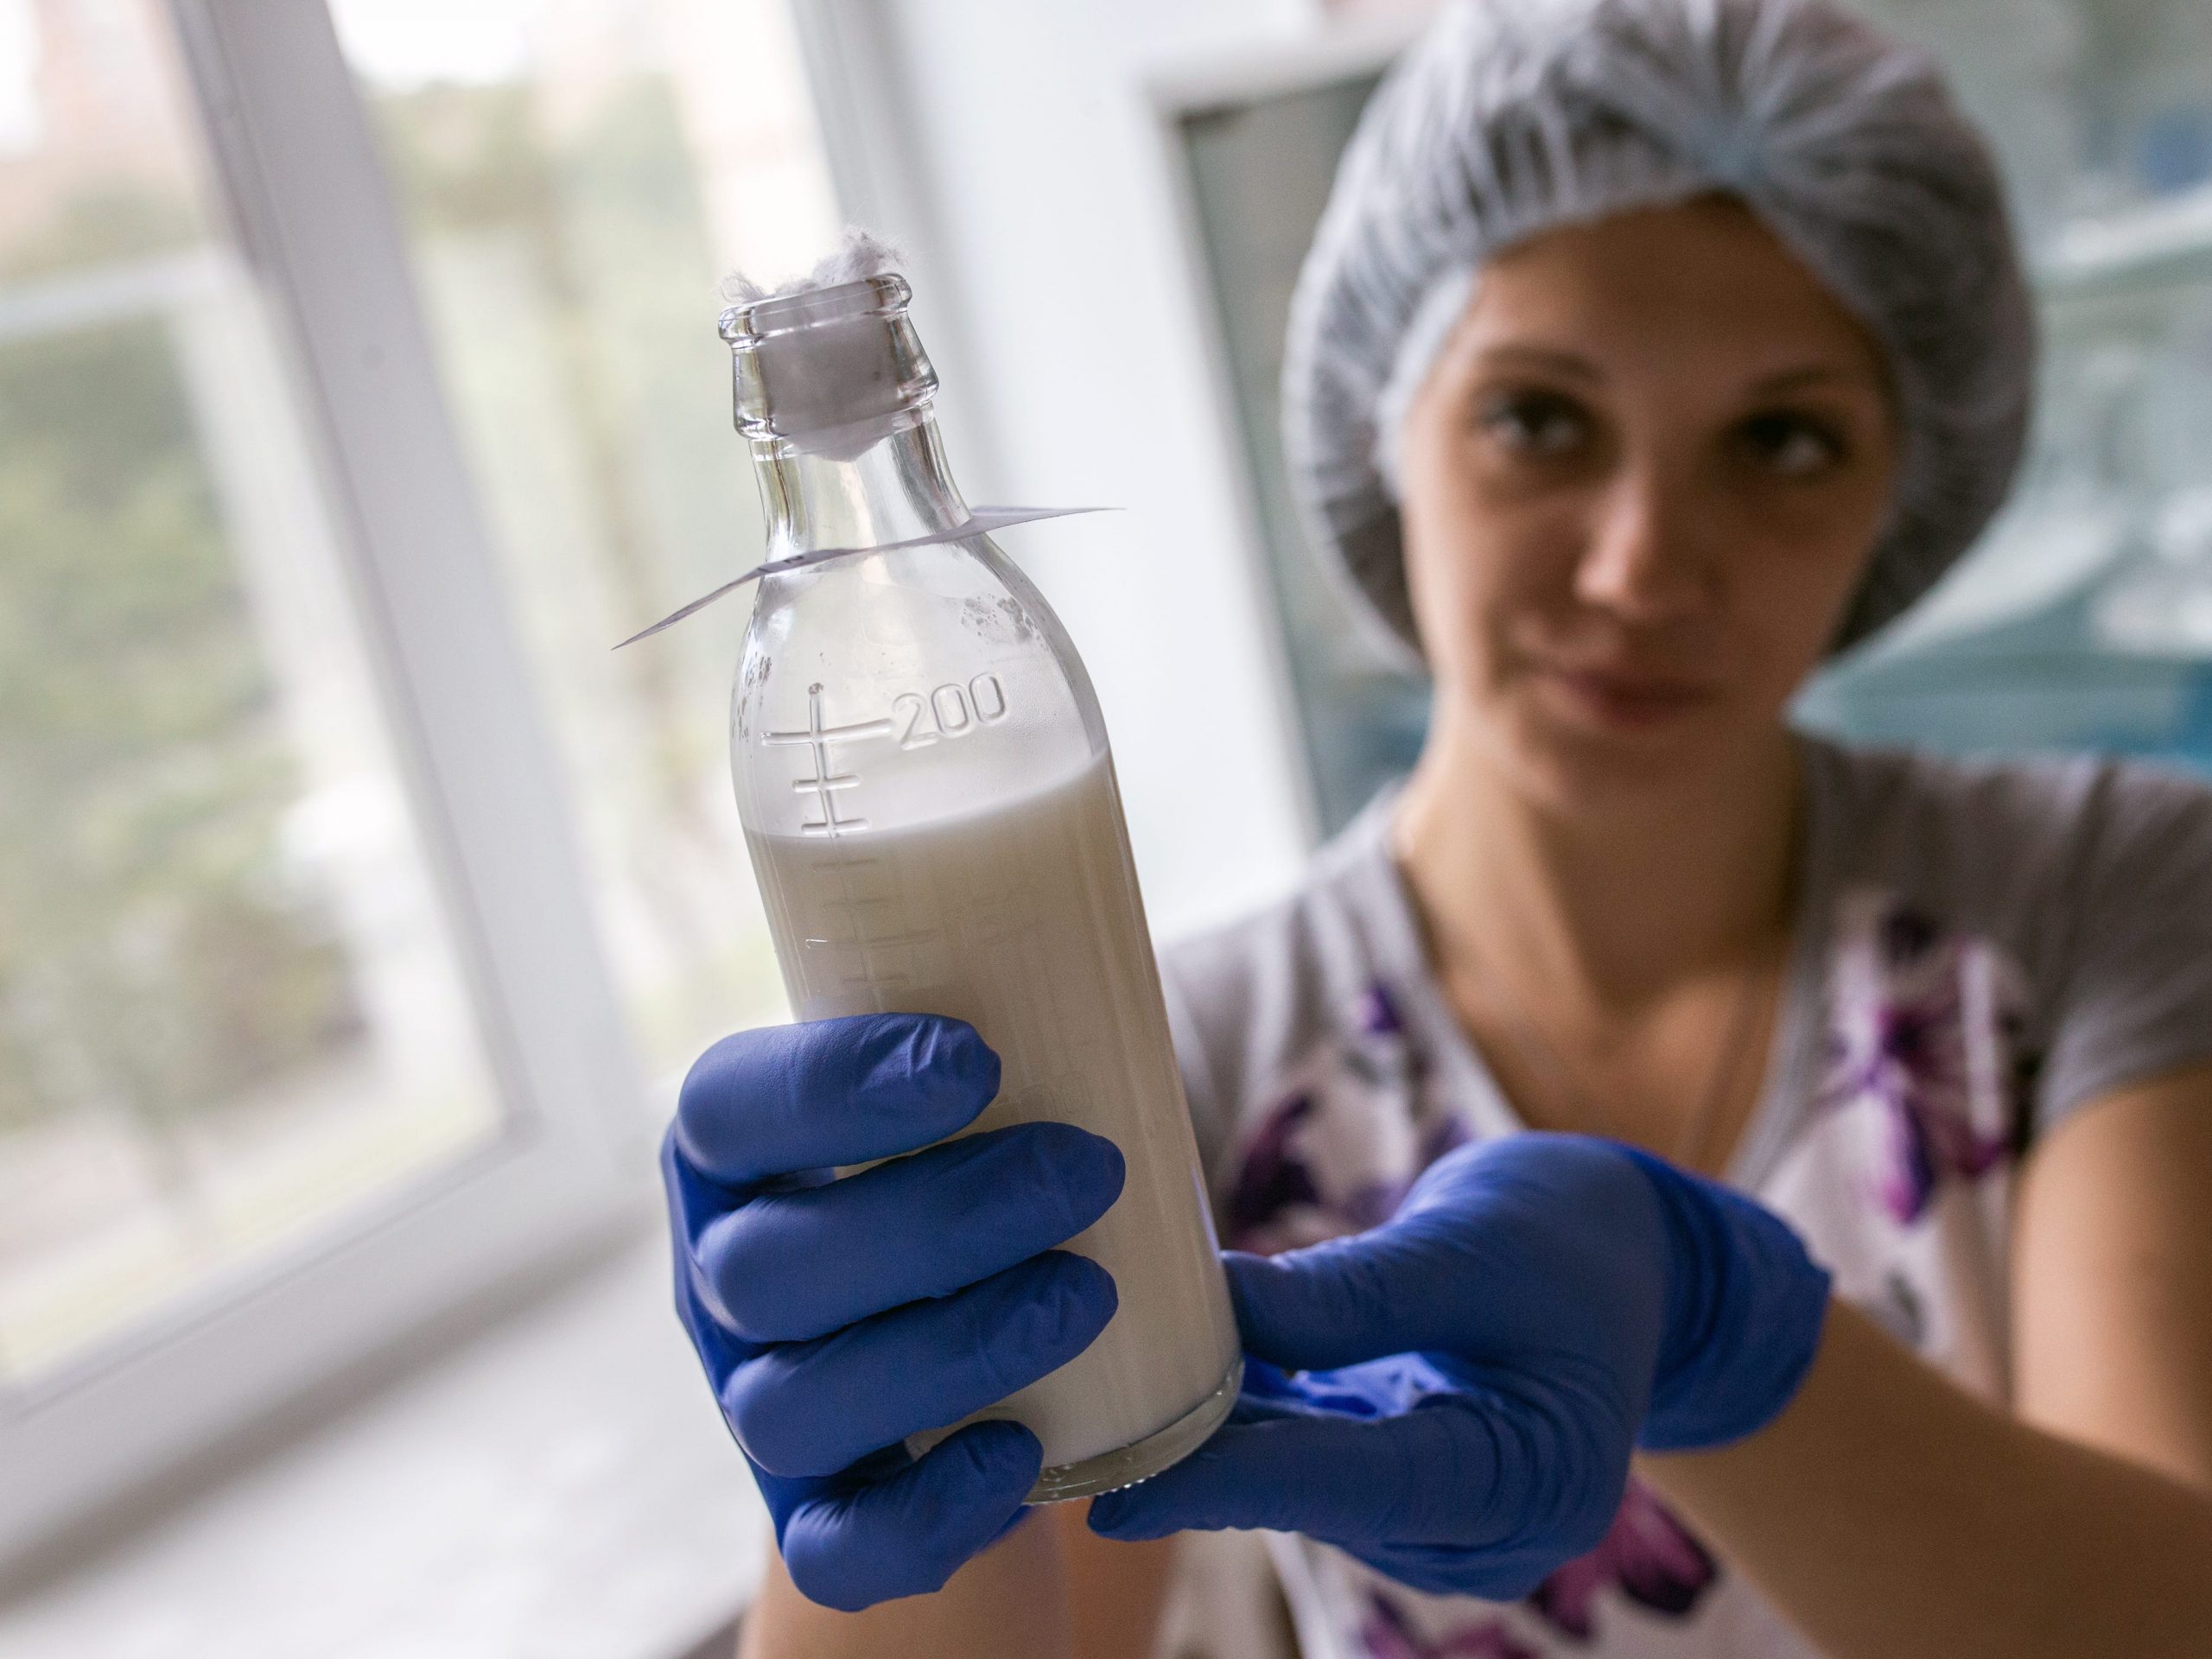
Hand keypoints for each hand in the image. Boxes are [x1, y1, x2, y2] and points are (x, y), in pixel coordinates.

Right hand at [662, 1013, 1125, 1610]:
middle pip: (774, 1265)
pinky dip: (925, 1513)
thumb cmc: (969, 1181)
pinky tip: (1024, 1457)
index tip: (976, 1060)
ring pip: (796, 1404)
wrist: (965, 1362)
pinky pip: (835, 1545)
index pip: (730, 1108)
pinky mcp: (813, 1513)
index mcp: (733, 1156)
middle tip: (1087, 1173)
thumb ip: (980, 1042)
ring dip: (950, 1350)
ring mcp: (754, 1404)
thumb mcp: (951, 1104)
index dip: (835, 1084)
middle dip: (940, 1219)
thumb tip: (1087, 935)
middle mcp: (721, 1280)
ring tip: (1089, 1298)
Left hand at [1088, 1133, 1828, 1598]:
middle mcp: (1478, 1531)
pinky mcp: (1387, 1480)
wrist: (1620, 1253)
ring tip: (1075, 1393)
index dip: (1237, 1485)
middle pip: (1310, 1495)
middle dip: (1191, 1460)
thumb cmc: (1565, 1237)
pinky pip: (1292, 1452)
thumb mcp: (1469, 1245)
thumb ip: (1352, 1292)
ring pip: (1287, 1480)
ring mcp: (1431, 1517)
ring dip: (1194, 1434)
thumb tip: (1212, 1306)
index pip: (1360, 1487)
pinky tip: (1137, 1369)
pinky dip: (1226, 1411)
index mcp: (1529, 1482)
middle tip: (1062, 1430)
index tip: (1122, 1490)